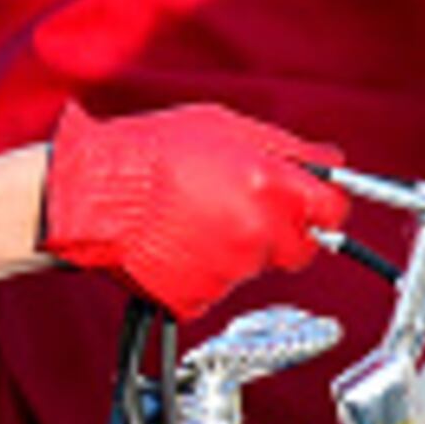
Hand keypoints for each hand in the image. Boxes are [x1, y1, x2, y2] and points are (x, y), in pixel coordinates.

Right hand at [42, 103, 349, 318]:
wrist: (91, 196)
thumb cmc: (150, 152)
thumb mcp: (224, 126)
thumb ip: (285, 149)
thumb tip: (329, 165)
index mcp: (269, 184)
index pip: (333, 211)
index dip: (325, 206)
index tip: (314, 203)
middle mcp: (257, 231)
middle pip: (302, 246)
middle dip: (284, 229)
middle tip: (243, 207)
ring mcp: (231, 269)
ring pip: (258, 264)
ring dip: (239, 245)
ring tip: (195, 217)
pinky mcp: (203, 297)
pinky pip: (222, 284)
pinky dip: (208, 268)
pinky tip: (180, 242)